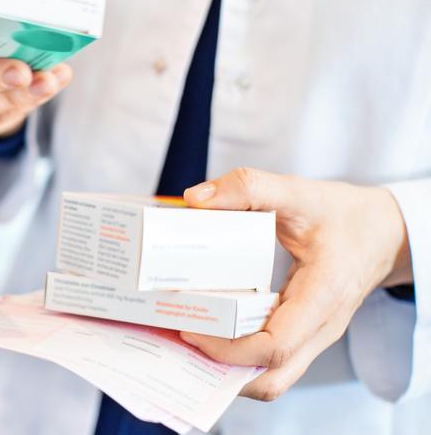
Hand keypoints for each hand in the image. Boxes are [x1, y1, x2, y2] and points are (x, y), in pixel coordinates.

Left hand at [180, 168, 411, 400]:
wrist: (383, 232)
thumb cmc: (343, 215)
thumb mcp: (298, 192)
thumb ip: (249, 188)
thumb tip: (195, 199)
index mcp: (323, 295)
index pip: (275, 346)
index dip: (228, 348)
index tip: (191, 328)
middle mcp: (321, 327)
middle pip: (271, 378)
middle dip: (222, 368)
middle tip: (183, 337)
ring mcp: (314, 335)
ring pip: (272, 376)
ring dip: (230, 368)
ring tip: (191, 339)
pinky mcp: (305, 333)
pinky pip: (272, 359)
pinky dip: (241, 356)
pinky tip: (214, 331)